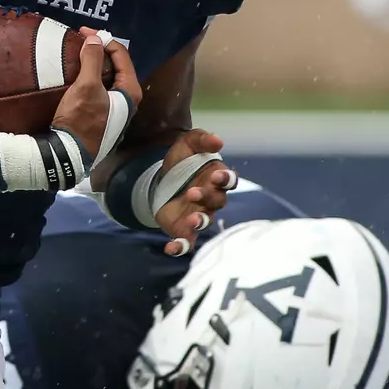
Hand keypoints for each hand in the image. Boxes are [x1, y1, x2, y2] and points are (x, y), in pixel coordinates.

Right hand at [51, 30, 141, 163]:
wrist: (68, 153)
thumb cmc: (81, 119)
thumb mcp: (86, 86)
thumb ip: (93, 60)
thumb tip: (95, 38)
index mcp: (130, 91)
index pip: (121, 55)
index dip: (104, 39)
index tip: (84, 32)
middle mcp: (128, 99)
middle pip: (116, 65)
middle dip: (99, 49)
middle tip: (81, 40)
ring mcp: (116, 108)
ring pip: (107, 76)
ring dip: (94, 62)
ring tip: (78, 52)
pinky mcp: (103, 113)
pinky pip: (100, 87)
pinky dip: (91, 75)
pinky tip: (78, 71)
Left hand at [154, 129, 235, 256]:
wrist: (159, 178)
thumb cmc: (181, 160)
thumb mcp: (189, 142)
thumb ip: (202, 139)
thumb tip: (218, 141)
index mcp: (216, 178)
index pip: (228, 181)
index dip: (225, 180)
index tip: (217, 176)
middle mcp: (211, 199)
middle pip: (217, 201)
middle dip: (207, 198)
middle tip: (192, 192)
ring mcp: (198, 215)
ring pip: (205, 222)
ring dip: (200, 222)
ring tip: (192, 220)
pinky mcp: (183, 229)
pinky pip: (186, 241)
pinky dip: (180, 247)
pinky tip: (171, 248)